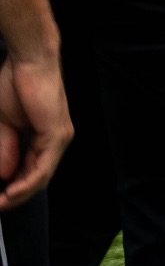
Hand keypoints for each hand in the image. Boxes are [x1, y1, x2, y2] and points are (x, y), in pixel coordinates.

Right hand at [0, 51, 70, 210]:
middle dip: (14, 197)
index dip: (12, 188)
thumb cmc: (16, 85)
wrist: (29, 61)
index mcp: (43, 138)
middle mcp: (55, 140)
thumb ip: (5, 149)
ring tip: (1, 204)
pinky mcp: (57, 133)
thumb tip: (4, 175)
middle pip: (37, 179)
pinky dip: (27, 182)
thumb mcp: (4, 125)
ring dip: (19, 194)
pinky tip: (12, 192)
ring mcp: (59, 137)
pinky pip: (43, 166)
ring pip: (41, 177)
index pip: (29, 171)